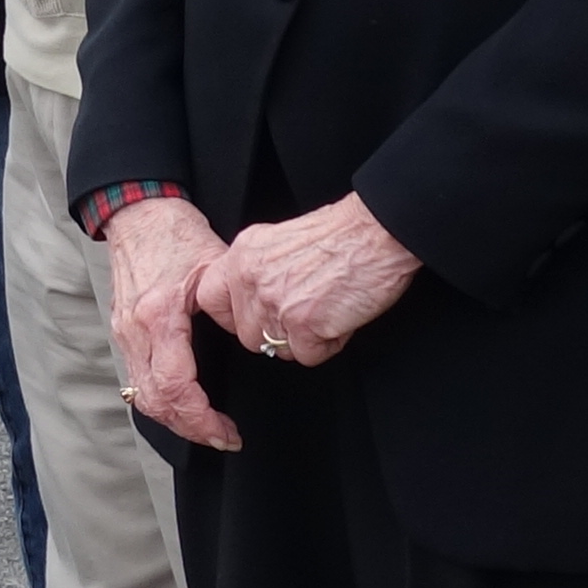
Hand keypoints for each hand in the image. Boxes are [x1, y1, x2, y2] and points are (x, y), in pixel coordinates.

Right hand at [101, 193, 239, 449]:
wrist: (138, 214)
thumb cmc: (176, 234)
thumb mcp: (214, 266)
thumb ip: (233, 307)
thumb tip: (257, 340)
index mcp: (158, 317)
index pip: (175, 388)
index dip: (201, 420)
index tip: (228, 432)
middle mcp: (134, 332)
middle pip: (154, 402)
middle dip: (190, 429)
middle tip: (224, 437)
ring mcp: (124, 334)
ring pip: (142, 396)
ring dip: (175, 419)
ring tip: (208, 426)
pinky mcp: (123, 333)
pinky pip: (138, 380)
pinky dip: (161, 400)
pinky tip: (185, 403)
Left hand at [197, 193, 419, 367]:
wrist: (376, 231)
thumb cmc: (340, 234)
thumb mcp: (279, 240)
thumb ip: (259, 270)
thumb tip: (255, 301)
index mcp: (243, 255)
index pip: (210, 299)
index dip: (233, 316)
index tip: (252, 318)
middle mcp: (251, 279)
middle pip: (247, 335)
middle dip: (277, 333)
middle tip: (306, 314)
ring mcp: (275, 304)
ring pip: (277, 349)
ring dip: (304, 340)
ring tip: (327, 312)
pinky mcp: (303, 325)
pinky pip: (307, 356)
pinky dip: (328, 344)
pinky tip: (340, 319)